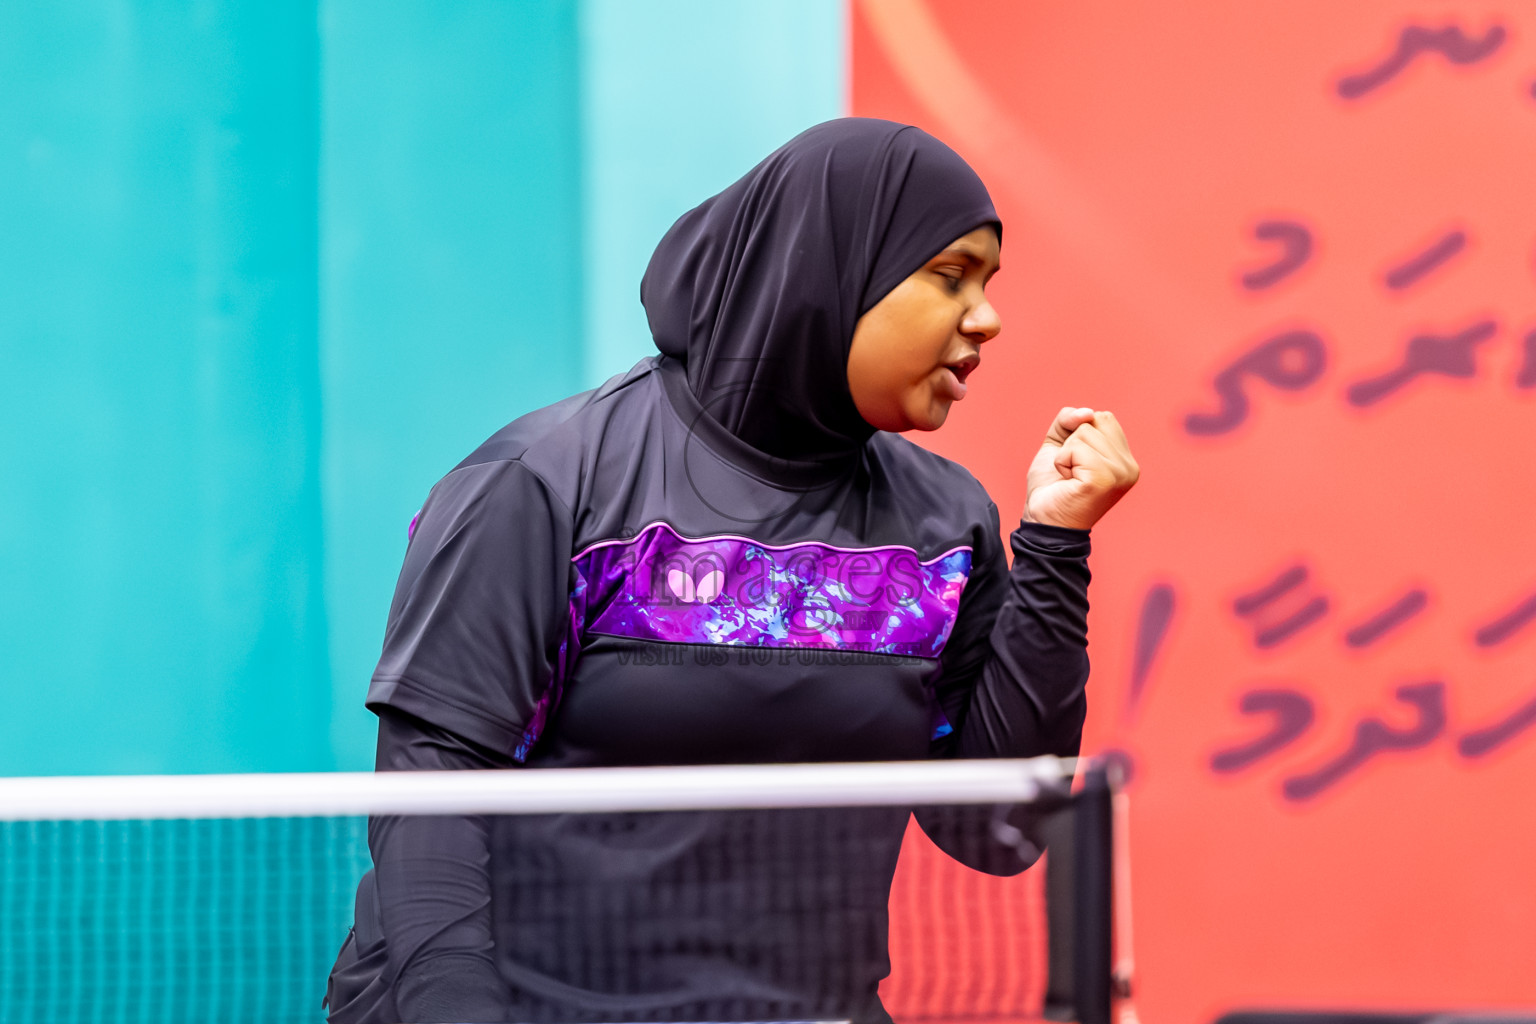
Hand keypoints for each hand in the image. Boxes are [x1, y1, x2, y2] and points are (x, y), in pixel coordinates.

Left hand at [1022, 407, 1139, 530]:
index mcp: (1125, 460)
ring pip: (1084, 432)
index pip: (1104, 418)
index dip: (1079, 435)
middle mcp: (1129, 467)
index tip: (1076, 464)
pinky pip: (1075, 448)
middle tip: (1071, 473)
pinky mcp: (1104, 478)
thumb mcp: (1059, 444)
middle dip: (1071, 444)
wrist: (1043, 523)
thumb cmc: (1052, 488)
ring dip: (1065, 454)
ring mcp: (1120, 473)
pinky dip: (1062, 462)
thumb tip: (1087, 413)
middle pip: (1094, 421)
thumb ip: (1069, 419)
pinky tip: (1067, 481)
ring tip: (1069, 478)